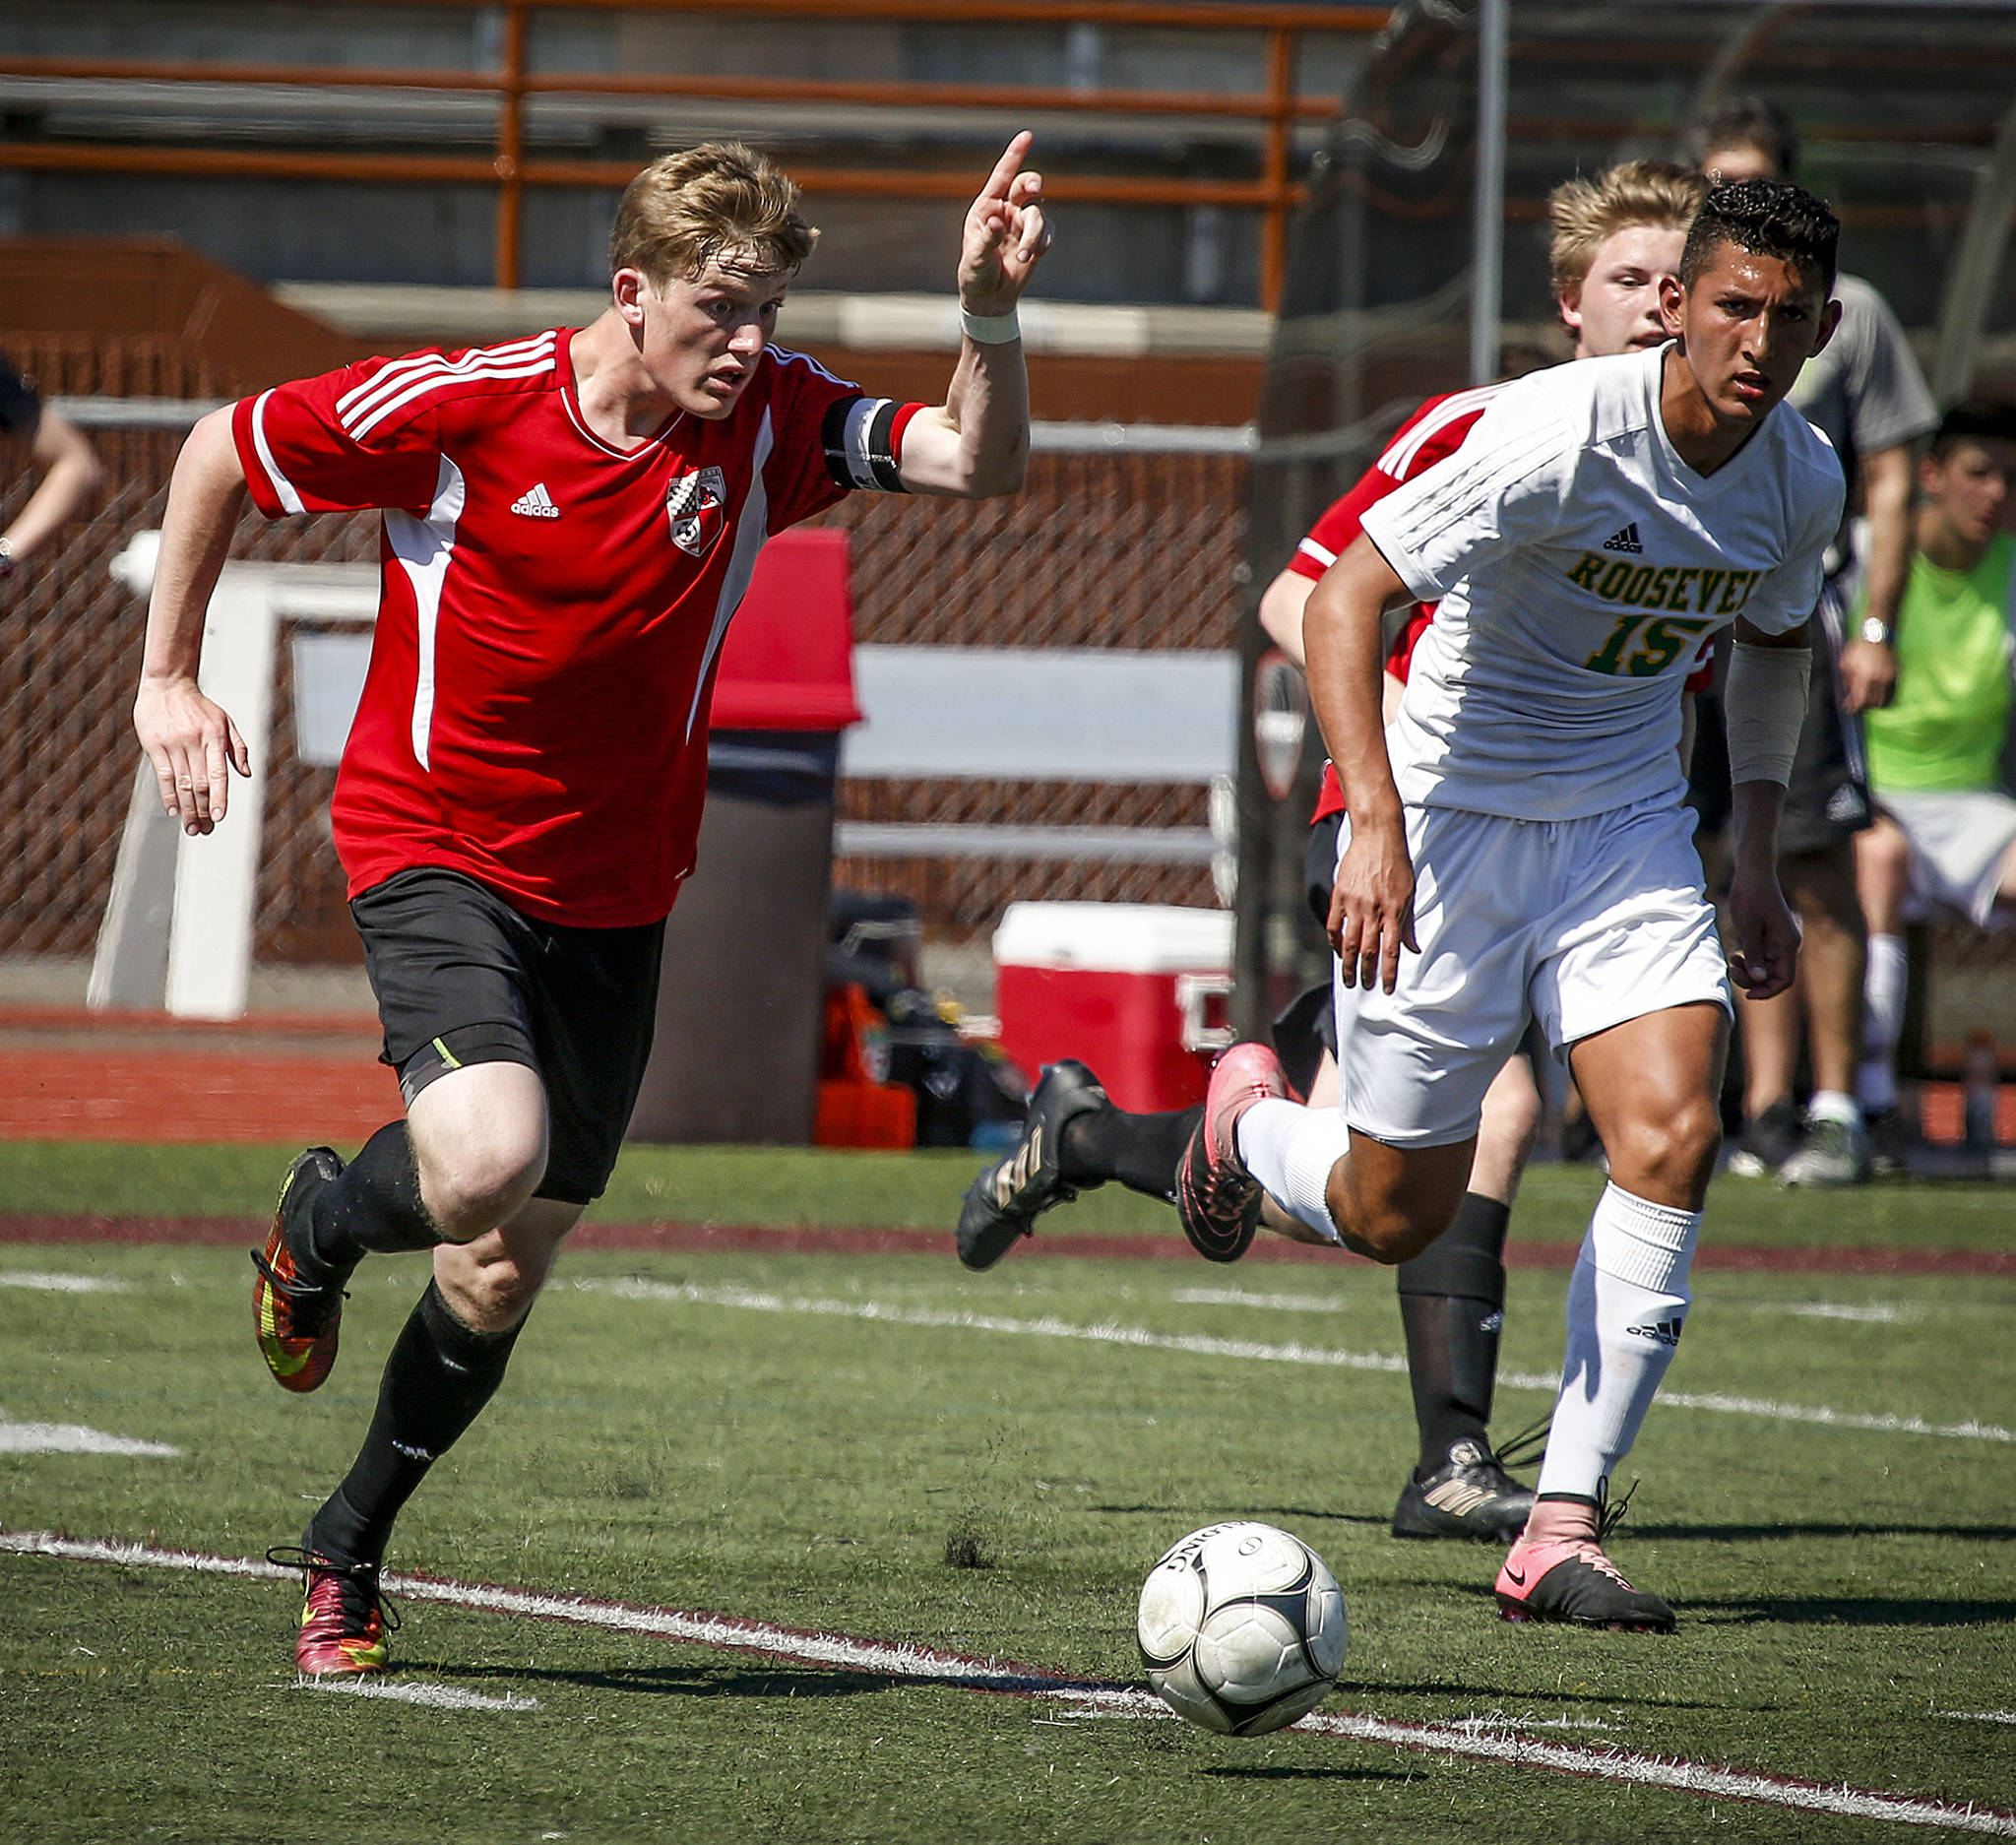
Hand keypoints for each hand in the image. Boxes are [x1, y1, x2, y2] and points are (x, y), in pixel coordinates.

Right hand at [134, 673, 248, 835]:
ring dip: (187, 809)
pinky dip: (168, 795)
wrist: (168, 685)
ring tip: (191, 827)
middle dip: (203, 810)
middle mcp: (194, 742)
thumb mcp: (225, 722)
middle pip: (199, 784)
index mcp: (214, 738)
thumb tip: (246, 774)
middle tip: (205, 830)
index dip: (219, 798)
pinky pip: (163, 775)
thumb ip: (237, 748)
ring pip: (181, 783)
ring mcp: (173, 744)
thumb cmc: (200, 707)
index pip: (218, 774)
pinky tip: (174, 810)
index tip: (219, 817)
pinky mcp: (154, 744)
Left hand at [957, 132, 1050, 314]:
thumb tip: (997, 222)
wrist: (989, 298)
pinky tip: (1033, 255)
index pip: (1002, 176)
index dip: (1015, 154)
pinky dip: (1042, 242)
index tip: (1027, 135)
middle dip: (1031, 184)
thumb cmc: (975, 273)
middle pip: (1025, 187)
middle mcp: (1006, 210)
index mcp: (986, 206)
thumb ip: (987, 239)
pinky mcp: (1036, 240)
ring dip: (1033, 234)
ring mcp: (1022, 224)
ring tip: (1023, 255)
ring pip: (1037, 215)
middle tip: (1034, 189)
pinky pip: (1047, 232)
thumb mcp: (976, 257)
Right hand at [1327, 812, 1418, 993]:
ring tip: (1348, 979)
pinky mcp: (1340, 895)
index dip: (1389, 972)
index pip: (1391, 950)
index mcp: (1394, 910)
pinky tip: (1337, 951)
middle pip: (1368, 950)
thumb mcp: (1409, 892)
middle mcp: (1374, 910)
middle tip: (1365, 987)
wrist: (1377, 835)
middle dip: (1366, 973)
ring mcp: (1354, 903)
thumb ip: (1407, 923)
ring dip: (1348, 964)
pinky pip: (1334, 924)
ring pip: (1349, 942)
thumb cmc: (1397, 864)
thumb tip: (1413, 948)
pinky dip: (1334, 941)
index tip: (1388, 989)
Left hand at [1725, 863, 1802, 1000]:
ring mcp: (1778, 941)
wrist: (1753, 873)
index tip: (1748, 994)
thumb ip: (1754, 954)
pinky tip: (1736, 956)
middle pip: (1774, 976)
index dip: (1768, 991)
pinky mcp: (1768, 937)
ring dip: (1749, 971)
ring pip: (1765, 969)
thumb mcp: (1748, 928)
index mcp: (1788, 944)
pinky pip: (1760, 958)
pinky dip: (1749, 960)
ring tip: (1733, 961)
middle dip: (1753, 980)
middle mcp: (1786, 944)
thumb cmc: (1751, 897)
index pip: (1785, 979)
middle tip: (1733, 970)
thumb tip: (1759, 980)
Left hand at [1838, 636, 1895, 712]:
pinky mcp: (1895, 673)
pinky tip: (1877, 693)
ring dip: (1875, 702)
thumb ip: (1847, 680)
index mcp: (1865, 677)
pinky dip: (1883, 694)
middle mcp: (1879, 679)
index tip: (1849, 709)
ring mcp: (1889, 676)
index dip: (1854, 707)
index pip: (1860, 699)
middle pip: (1873, 702)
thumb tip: (1848, 692)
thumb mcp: (1846, 664)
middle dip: (1865, 706)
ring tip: (1867, 701)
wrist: (1876, 636)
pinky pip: (1890, 690)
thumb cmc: (1859, 648)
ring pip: (1884, 698)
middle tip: (1858, 705)